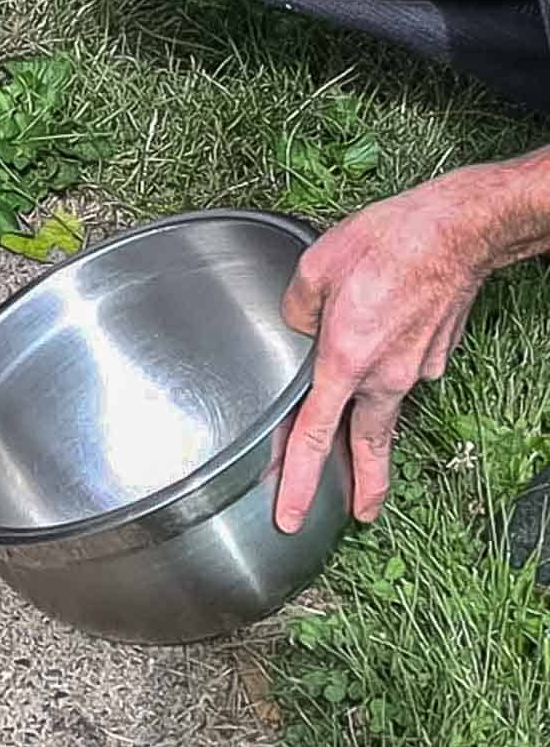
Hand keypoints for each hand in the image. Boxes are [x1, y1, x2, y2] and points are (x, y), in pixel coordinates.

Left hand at [274, 176, 490, 532]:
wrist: (456, 230)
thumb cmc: (387, 242)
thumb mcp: (316, 266)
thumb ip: (296, 308)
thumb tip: (299, 325)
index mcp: (344, 360)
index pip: (312, 435)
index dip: (297, 480)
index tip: (290, 515)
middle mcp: (383, 375)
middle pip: (367, 444)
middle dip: (363, 486)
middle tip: (360, 516)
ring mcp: (416, 367)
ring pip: (388, 408)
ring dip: (375, 429)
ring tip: (371, 454)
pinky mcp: (437, 352)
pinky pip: (406, 366)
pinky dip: (393, 362)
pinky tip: (389, 335)